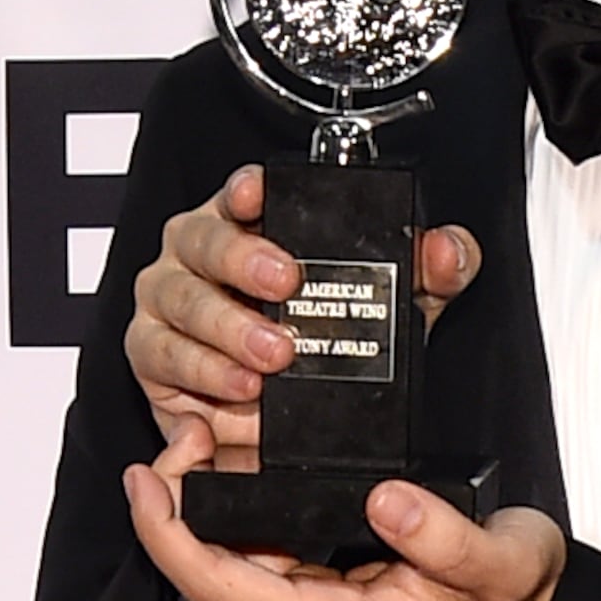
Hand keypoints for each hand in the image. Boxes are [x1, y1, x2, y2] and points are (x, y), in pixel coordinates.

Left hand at [125, 454, 565, 600]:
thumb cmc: (511, 600)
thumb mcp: (498, 560)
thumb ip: (443, 536)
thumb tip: (385, 501)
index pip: (216, 585)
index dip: (168, 532)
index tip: (147, 476)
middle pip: (202, 580)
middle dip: (172, 511)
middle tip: (183, 437)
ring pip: (220, 572)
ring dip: (197, 512)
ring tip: (202, 442)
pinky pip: (249, 565)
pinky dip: (229, 518)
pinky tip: (233, 472)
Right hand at [130, 161, 482, 481]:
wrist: (274, 411)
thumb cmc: (319, 337)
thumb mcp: (387, 303)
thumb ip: (428, 273)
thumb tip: (447, 251)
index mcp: (246, 222)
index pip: (242, 191)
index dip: (247, 189)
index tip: (258, 194)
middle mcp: (197, 254)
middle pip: (202, 241)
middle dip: (240, 264)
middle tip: (284, 291)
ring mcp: (169, 302)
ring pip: (181, 304)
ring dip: (224, 334)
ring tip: (266, 365)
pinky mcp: (153, 356)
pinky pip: (166, 365)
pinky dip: (203, 384)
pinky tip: (238, 398)